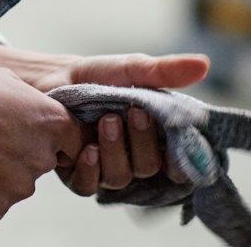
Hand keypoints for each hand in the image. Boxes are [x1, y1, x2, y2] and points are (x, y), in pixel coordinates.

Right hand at [0, 64, 84, 224]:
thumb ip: (33, 102)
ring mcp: (18, 187)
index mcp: (52, 123)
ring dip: (2, 172)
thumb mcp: (7, 80)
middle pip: (44, 161)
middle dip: (24, 152)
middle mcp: (42, 159)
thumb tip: (36, 112)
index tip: (31, 131)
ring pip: (19, 182)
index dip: (54, 135)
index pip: (74, 139)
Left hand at [36, 52, 209, 198]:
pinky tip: (86, 149)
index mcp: (153, 135)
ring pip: (120, 179)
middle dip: (143, 143)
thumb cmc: (93, 74)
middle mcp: (132, 155)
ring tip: (106, 121)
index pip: (179, 164)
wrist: (46, 79)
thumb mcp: (131, 69)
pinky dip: (90, 170)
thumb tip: (204, 64)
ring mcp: (105, 166)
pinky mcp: (78, 174)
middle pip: (151, 170)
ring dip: (115, 152)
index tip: (178, 143)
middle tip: (134, 112)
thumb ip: (165, 71)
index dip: (183, 162)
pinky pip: (88, 186)